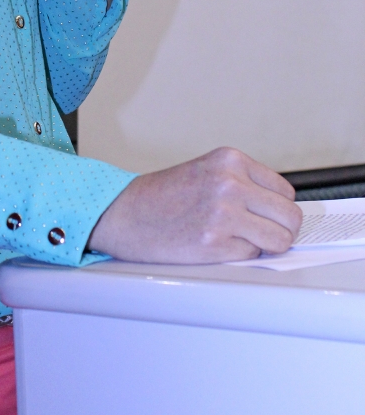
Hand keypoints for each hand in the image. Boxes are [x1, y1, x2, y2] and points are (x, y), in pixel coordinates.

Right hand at [87, 147, 301, 263]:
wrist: (124, 213)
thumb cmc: (162, 196)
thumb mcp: (206, 171)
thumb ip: (242, 183)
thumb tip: (281, 211)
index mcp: (230, 160)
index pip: (285, 191)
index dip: (276, 208)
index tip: (265, 216)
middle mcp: (230, 183)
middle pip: (290, 216)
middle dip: (280, 230)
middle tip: (261, 234)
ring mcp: (224, 213)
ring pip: (280, 240)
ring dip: (265, 246)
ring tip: (240, 241)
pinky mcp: (215, 243)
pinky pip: (252, 255)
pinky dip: (239, 255)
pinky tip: (216, 244)